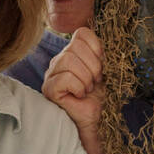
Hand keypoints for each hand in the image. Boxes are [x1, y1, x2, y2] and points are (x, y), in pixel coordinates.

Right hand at [42, 28, 107, 153]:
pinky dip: (78, 87)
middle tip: (94, 83)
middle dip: (92, 66)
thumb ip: (99, 51)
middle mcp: (58, 60)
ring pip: (68, 60)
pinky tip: (78, 96)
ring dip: (85, 78)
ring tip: (86, 90)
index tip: (101, 67)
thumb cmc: (99, 97)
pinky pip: (65, 77)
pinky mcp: (49, 89)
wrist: (96, 121)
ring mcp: (51, 74)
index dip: (96, 48)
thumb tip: (99, 34)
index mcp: (72, 52)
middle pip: (74, 46)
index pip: (81, 33)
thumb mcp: (103, 69)